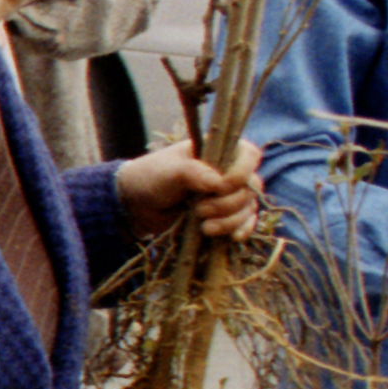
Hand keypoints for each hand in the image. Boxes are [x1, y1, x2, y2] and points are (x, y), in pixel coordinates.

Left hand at [113, 144, 262, 239]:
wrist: (137, 205)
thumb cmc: (152, 178)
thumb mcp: (168, 172)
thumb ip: (192, 172)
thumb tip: (219, 183)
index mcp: (219, 151)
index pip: (249, 155)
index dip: (241, 173)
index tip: (221, 187)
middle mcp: (229, 171)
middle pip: (250, 187)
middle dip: (227, 204)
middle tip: (199, 210)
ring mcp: (229, 194)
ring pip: (248, 207)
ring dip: (230, 221)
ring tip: (204, 228)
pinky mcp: (226, 214)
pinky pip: (246, 222)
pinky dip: (242, 229)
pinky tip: (233, 237)